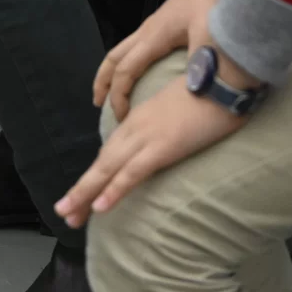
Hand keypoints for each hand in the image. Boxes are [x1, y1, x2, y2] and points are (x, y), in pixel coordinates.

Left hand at [56, 79, 252, 227]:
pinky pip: (133, 173)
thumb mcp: (183, 109)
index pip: (111, 151)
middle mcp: (136, 126)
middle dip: (82, 190)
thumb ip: (169, 123)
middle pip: (102, 163)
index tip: (82, 194)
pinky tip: (99, 208)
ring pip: (108, 169)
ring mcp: (147, 135)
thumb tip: (168, 138)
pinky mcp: (162, 146)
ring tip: (68, 216)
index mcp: (140, 118)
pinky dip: (114, 190)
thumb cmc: (213, 92)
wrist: (227, 75)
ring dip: (85, 194)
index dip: (95, 175)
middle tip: (64, 213)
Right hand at [92, 0, 232, 120]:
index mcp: (154, 37)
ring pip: (121, 50)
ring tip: (108, 90)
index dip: (119, 95)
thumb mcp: (210, 37)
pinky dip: (126, 62)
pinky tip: (137, 71)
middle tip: (98, 105)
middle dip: (103, 83)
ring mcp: (153, 25)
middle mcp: (147, 31)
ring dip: (111, 71)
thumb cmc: (213, 0)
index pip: (125, 71)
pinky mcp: (163, 22)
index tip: (122, 117)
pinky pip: (134, 46)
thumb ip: (203, 66)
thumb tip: (196, 95)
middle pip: (113, 58)